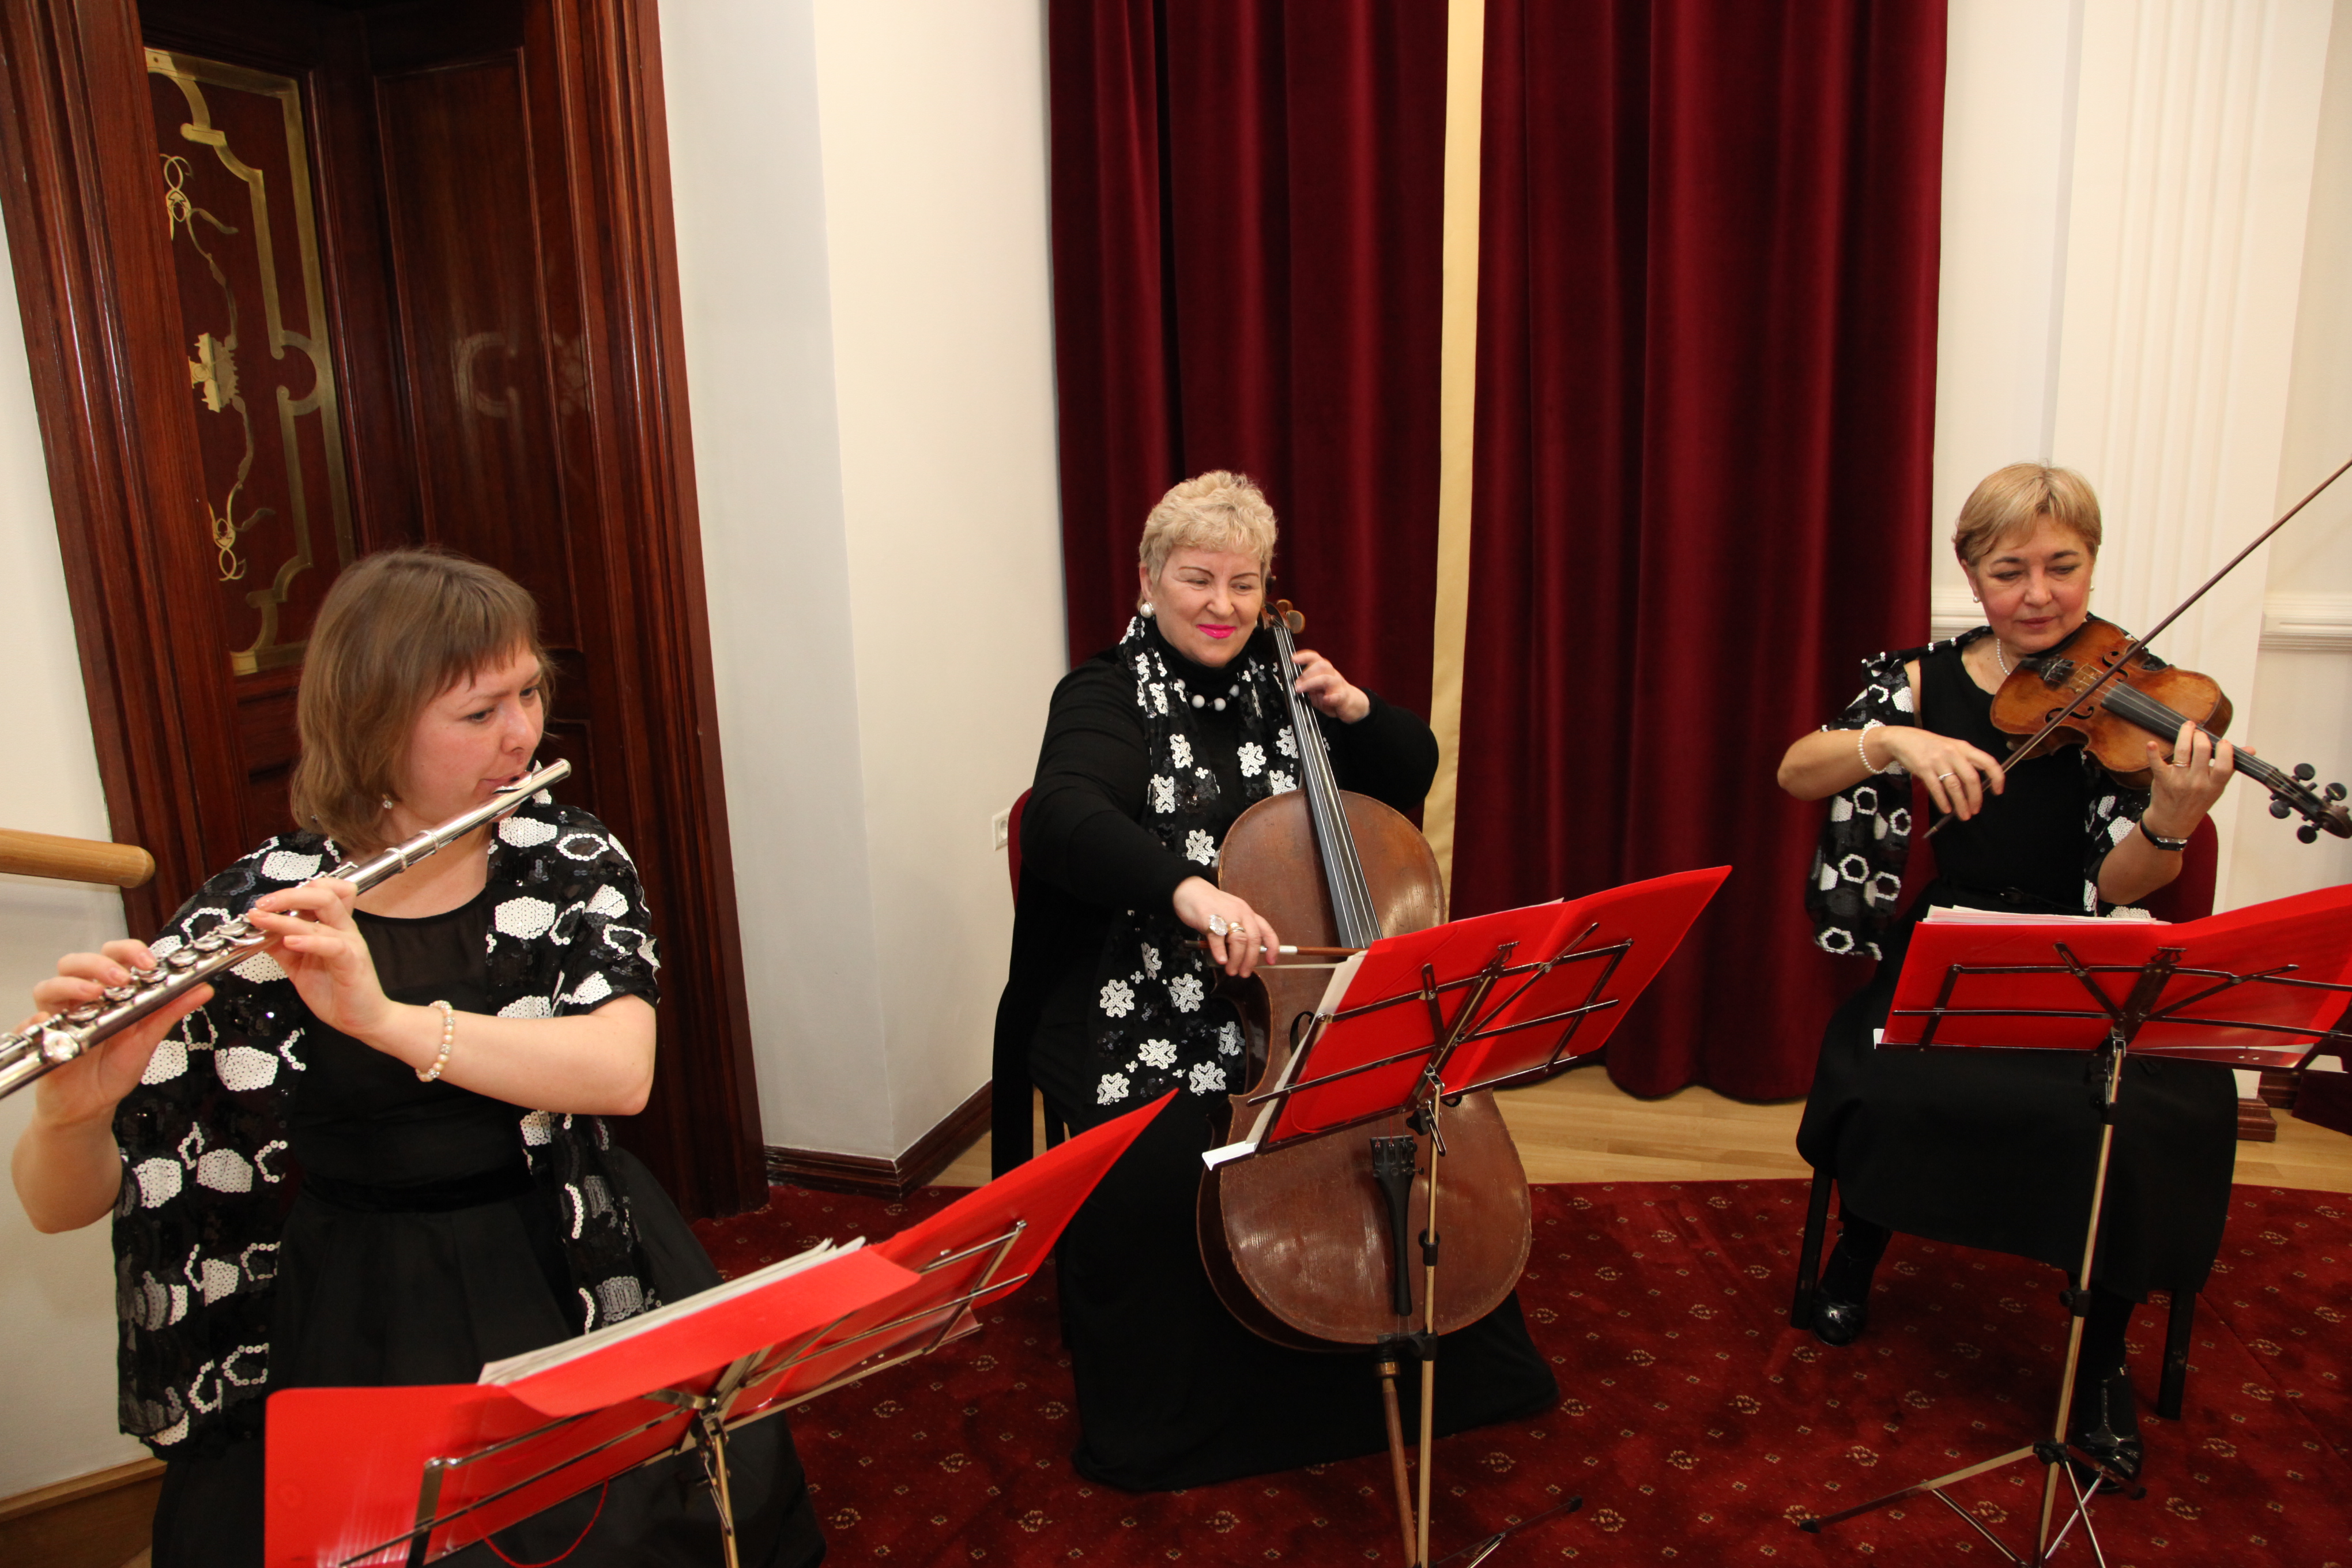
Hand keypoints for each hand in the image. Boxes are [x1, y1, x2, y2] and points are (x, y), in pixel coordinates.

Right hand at [22, 941, 209, 1130]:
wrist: (93, 1105)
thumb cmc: (116, 1067)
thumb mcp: (148, 1037)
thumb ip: (171, 1010)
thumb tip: (203, 988)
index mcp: (108, 991)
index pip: (111, 955)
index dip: (127, 951)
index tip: (147, 962)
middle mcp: (80, 999)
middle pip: (75, 963)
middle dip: (98, 964)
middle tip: (121, 979)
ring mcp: (58, 1018)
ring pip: (49, 986)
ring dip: (71, 985)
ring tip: (94, 995)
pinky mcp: (41, 1040)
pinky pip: (28, 1025)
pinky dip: (38, 1021)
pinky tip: (52, 1024)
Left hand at [243, 879, 397, 1044]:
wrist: (361, 1019)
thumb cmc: (336, 991)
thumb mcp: (298, 966)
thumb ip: (280, 948)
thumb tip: (257, 933)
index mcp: (334, 927)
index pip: (325, 891)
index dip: (297, 889)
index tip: (268, 902)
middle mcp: (344, 929)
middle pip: (323, 893)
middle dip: (288, 894)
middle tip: (262, 904)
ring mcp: (349, 943)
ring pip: (325, 911)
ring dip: (287, 914)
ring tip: (262, 919)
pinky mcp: (351, 961)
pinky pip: (331, 944)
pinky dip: (308, 940)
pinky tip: (289, 942)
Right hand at [1172, 876, 1281, 977]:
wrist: (1189, 890)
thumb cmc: (1210, 905)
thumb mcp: (1231, 914)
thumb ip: (1238, 930)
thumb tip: (1242, 955)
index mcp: (1247, 912)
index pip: (1266, 930)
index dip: (1272, 947)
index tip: (1271, 961)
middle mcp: (1240, 912)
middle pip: (1253, 939)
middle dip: (1251, 960)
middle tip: (1244, 973)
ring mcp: (1225, 915)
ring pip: (1239, 940)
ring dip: (1237, 959)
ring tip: (1231, 971)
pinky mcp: (1209, 918)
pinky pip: (1218, 938)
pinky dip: (1221, 952)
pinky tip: (1221, 960)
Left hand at [1288, 647, 1370, 723]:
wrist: (1353, 704)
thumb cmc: (1332, 694)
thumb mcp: (1316, 689)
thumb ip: (1306, 685)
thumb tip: (1293, 684)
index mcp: (1325, 671)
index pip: (1315, 658)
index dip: (1304, 656)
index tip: (1293, 659)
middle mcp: (1332, 675)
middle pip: (1322, 665)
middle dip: (1307, 672)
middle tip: (1297, 683)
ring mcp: (1339, 686)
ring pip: (1327, 679)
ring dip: (1312, 683)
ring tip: (1301, 689)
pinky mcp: (1343, 698)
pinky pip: (1338, 696)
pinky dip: (1331, 697)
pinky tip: (1325, 699)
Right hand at [1876, 728, 2007, 819]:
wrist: (1903, 739)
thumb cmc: (1930, 745)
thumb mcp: (1951, 748)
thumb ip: (1965, 762)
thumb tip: (1976, 787)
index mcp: (1964, 747)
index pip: (1988, 762)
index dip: (1997, 778)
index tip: (1997, 792)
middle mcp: (1953, 753)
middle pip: (1971, 778)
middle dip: (1976, 798)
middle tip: (1975, 811)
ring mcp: (1938, 761)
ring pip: (1954, 786)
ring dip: (1961, 804)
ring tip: (1964, 815)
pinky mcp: (1924, 769)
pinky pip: (1936, 788)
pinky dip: (1943, 801)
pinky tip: (1946, 809)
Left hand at [2141, 721, 2234, 837]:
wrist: (2173, 821)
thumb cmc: (2197, 801)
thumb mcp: (2217, 787)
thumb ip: (2231, 767)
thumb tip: (2250, 750)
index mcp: (2215, 785)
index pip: (2225, 765)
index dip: (2225, 750)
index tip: (2223, 741)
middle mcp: (2198, 782)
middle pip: (2202, 751)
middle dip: (2201, 737)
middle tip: (2199, 733)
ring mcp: (2179, 780)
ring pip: (2183, 751)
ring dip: (2185, 734)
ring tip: (2188, 726)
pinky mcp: (2162, 779)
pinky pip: (2157, 764)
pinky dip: (2153, 753)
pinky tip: (2152, 743)